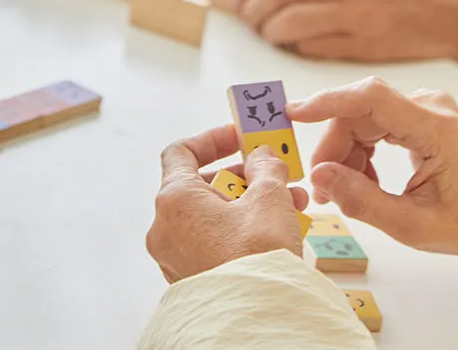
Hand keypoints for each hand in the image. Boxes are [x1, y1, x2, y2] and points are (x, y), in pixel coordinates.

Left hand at [145, 125, 309, 282]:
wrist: (255, 320)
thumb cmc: (256, 256)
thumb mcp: (269, 196)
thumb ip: (265, 166)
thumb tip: (263, 156)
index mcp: (175, 200)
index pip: (180, 152)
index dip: (211, 139)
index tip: (240, 138)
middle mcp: (166, 228)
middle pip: (201, 184)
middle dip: (244, 176)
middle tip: (274, 173)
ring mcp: (176, 257)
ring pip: (213, 215)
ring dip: (251, 202)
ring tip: (291, 203)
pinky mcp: (191, 279)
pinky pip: (214, 241)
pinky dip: (242, 228)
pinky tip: (279, 229)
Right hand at [288, 77, 457, 258]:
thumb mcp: (411, 227)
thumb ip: (362, 200)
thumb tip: (319, 176)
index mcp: (435, 129)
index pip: (372, 98)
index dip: (329, 100)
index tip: (293, 112)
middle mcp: (430, 106)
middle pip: (360, 111)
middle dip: (333, 147)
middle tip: (322, 190)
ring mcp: (425, 106)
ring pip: (362, 116)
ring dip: (345, 151)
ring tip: (346, 191)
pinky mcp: (418, 112)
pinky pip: (373, 121)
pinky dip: (360, 149)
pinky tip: (365, 179)